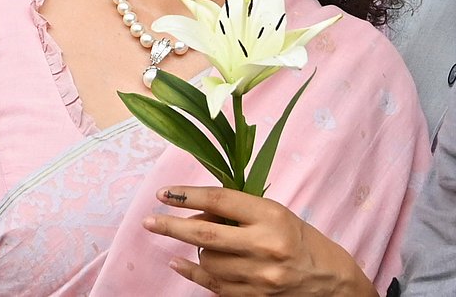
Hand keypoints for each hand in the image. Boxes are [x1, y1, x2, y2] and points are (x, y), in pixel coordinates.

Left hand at [142, 186, 375, 295]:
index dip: (186, 195)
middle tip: (148, 221)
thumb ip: (237, 210)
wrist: (332, 282)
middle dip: (171, 226)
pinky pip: (214, 286)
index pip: (219, 200)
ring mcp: (260, 277)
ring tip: (196, 241)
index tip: (163, 194)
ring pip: (208, 261)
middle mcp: (265, 246)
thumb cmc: (299, 238)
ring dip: (194, 249)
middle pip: (205, 234)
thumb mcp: (274, 213)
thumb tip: (194, 210)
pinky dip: (193, 273)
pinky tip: (178, 263)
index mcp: (271, 216)